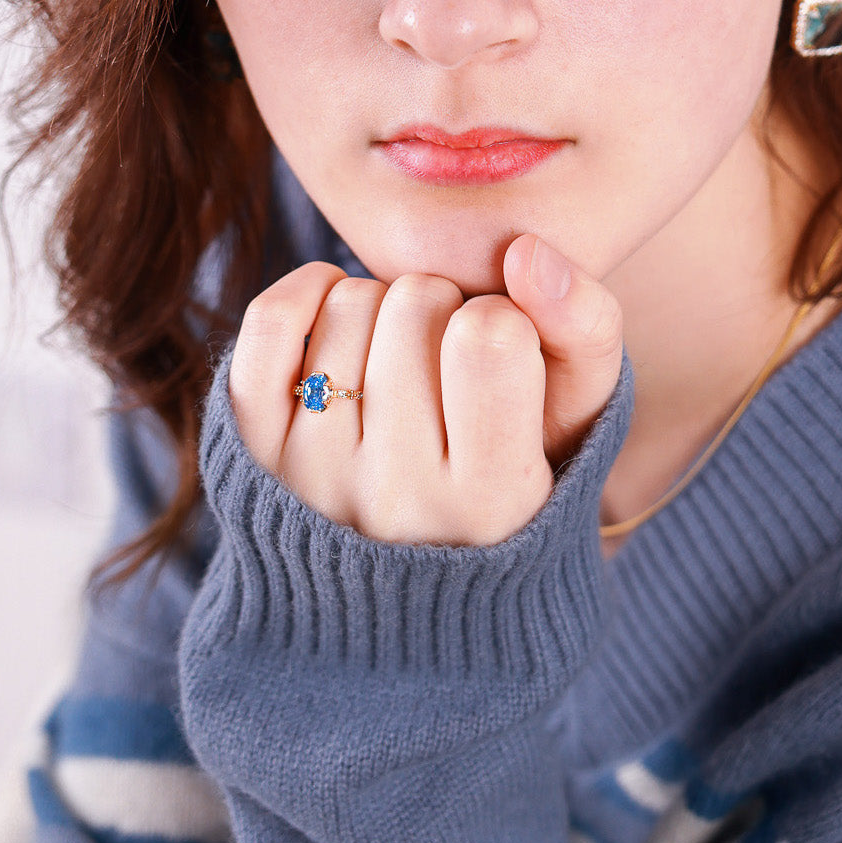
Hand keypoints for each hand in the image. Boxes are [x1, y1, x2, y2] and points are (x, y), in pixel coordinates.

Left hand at [228, 233, 623, 545]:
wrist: (411, 591)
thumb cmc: (514, 478)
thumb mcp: (581, 419)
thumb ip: (585, 325)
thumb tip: (524, 251)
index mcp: (491, 500)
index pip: (489, 335)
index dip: (503, 320)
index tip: (503, 358)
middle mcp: (394, 498)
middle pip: (417, 304)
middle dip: (444, 309)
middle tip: (450, 361)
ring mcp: (313, 477)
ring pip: (349, 302)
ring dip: (385, 308)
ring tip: (404, 363)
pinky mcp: (256, 454)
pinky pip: (271, 324)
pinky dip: (308, 290)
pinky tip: (338, 307)